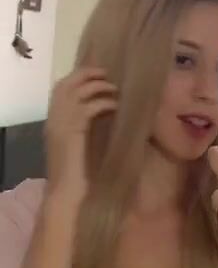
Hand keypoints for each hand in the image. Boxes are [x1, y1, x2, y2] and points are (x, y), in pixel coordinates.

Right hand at [45, 67, 117, 206]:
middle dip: (87, 75)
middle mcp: (54, 119)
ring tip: (114, 89)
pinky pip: (88, 108)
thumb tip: (105, 113)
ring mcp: (60, 125)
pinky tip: (115, 107)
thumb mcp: (80, 146)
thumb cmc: (76, 176)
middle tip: (107, 74)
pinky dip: (103, 103)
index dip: (78, 78)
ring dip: (98, 86)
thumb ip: (85, 129)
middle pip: (66, 84)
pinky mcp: (72, 133)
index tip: (97, 76)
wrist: (67, 194)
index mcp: (53, 122)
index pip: (61, 89)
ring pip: (77, 92)